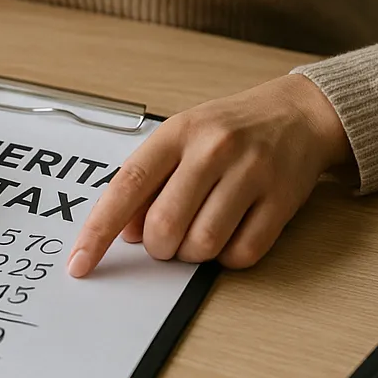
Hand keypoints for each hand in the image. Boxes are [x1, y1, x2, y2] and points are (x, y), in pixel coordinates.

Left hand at [67, 74, 349, 276]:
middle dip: (159, 247)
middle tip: (169, 238)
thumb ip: (148, 181)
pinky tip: (232, 234)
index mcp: (178, 132)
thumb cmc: (230, 130)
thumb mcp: (181, 139)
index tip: (80, 263)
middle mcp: (213, 149)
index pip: (127, 187)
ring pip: (203, 245)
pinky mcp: (281, 199)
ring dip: (194, 254)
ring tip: (202, 231)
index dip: (99, 231)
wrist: (298, 114)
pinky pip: (242, 254)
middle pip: (165, 226)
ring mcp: (250, 173)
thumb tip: (125, 232)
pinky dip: (229, 257)